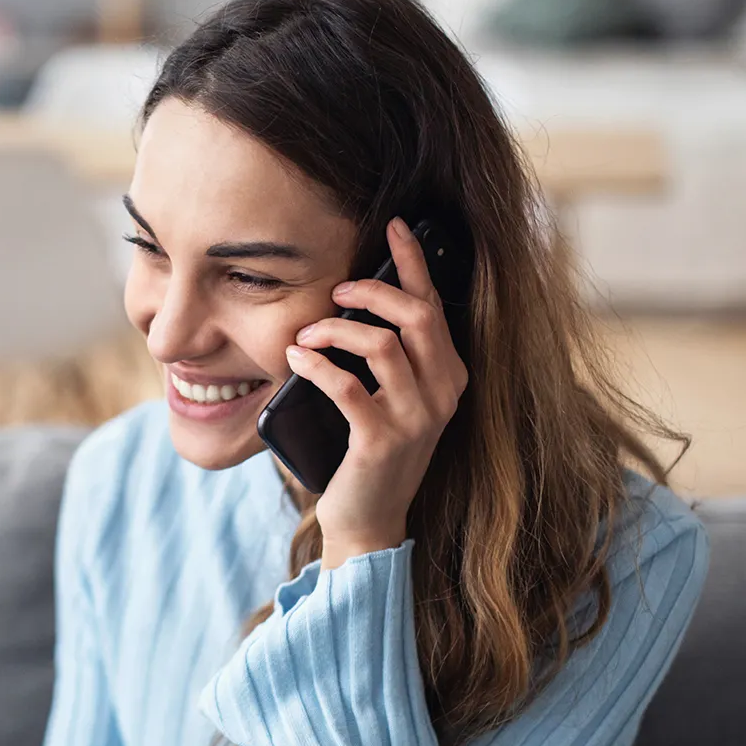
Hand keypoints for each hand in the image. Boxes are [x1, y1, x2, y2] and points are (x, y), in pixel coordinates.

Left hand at [285, 217, 468, 568]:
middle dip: (372, 290)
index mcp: (449, 376)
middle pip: (415, 316)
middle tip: (337, 289)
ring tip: (306, 333)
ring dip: (336, 329)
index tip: (395, 225)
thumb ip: (388, 357)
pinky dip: (317, 364)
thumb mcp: (391, 398)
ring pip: (382, 344)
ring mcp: (417, 418)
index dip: (413, 262)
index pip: (433, 306)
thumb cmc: (370, 451)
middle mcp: (443, 393)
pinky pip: (348, 385)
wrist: (368, 520)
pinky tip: (296, 358)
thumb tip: (350, 300)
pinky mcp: (383, 440)